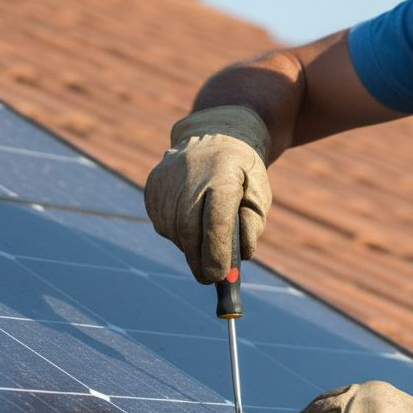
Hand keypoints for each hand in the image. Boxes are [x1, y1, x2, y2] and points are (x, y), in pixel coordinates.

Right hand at [144, 106, 272, 282]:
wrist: (215, 134)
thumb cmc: (242, 174)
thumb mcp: (259, 195)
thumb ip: (252, 226)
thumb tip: (239, 256)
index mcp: (223, 176)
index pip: (216, 221)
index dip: (217, 252)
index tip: (219, 276)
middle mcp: (191, 176)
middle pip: (189, 230)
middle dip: (199, 260)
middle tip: (209, 278)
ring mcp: (168, 180)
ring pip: (174, 229)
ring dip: (189, 246)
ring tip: (203, 242)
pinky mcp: (153, 186)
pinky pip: (163, 222)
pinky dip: (176, 233)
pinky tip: (189, 224)